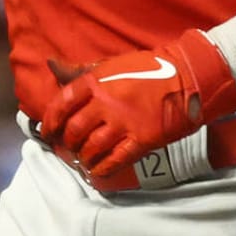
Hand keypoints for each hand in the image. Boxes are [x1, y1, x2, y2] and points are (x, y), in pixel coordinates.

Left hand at [38, 29, 235, 178]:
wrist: (187, 76)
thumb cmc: (147, 68)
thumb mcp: (110, 63)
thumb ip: (80, 70)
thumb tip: (52, 65)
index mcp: (95, 82)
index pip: (62, 103)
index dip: (50, 121)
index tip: (47, 132)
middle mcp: (106, 103)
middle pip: (75, 129)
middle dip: (67, 142)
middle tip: (66, 148)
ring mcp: (124, 122)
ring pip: (93, 146)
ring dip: (83, 156)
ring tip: (82, 159)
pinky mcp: (143, 138)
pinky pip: (117, 159)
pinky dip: (103, 168)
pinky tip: (98, 171)